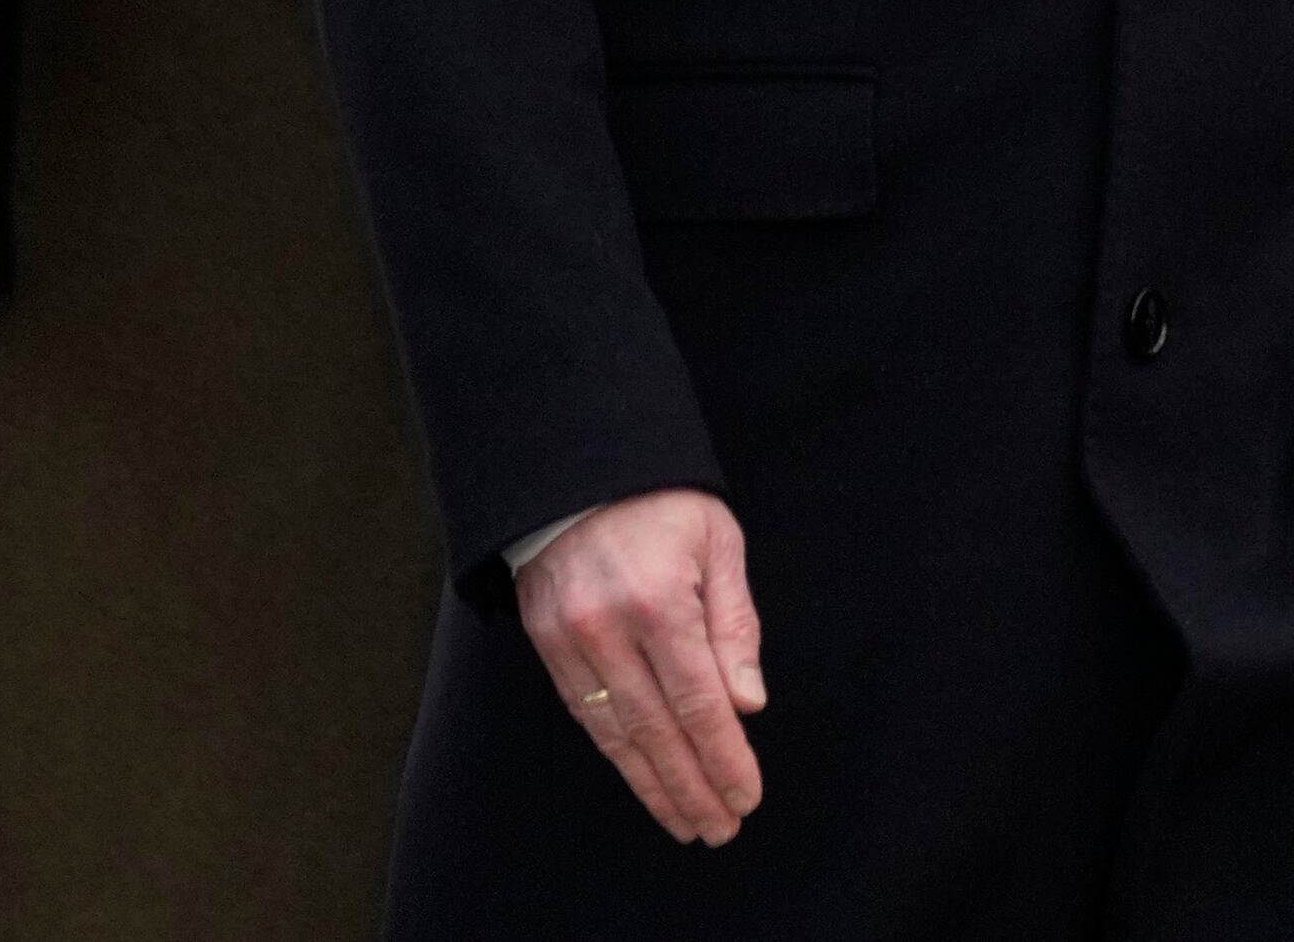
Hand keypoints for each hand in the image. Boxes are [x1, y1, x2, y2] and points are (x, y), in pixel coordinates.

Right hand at [516, 490, 767, 847]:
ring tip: (687, 821)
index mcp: (660, 601)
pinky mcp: (545, 646)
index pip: (699, 702)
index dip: (724, 756)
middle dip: (692, 787)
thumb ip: (734, 624)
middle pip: (657, 731)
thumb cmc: (661, 501)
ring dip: (654, 786)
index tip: (746, 794)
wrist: (574, 467)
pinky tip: (643, 779)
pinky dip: (617, 754)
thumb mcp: (718, 541)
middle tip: (721, 827)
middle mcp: (608, 630)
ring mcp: (570, 642)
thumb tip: (747, 704)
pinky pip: (586, 715)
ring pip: (616, 735)